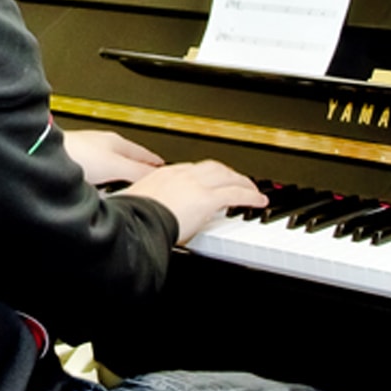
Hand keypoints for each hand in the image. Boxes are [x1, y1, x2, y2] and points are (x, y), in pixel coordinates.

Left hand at [61, 129, 162, 186]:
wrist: (41, 155)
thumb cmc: (74, 154)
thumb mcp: (115, 166)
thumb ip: (137, 172)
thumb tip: (158, 178)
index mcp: (116, 142)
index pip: (144, 153)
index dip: (156, 163)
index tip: (166, 169)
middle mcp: (101, 147)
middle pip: (127, 163)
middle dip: (136, 174)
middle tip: (147, 185)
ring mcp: (87, 156)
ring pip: (110, 171)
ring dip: (116, 182)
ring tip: (121, 193)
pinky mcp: (74, 167)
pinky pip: (95, 179)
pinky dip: (100, 187)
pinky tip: (97, 196)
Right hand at [115, 159, 265, 244]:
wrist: (135, 223)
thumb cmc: (132, 219)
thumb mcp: (139, 206)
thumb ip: (151, 205)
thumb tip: (154, 215)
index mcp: (163, 175)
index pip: (191, 169)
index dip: (206, 174)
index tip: (212, 180)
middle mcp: (181, 174)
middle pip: (213, 167)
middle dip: (228, 173)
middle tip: (237, 180)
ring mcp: (195, 185)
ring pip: (227, 176)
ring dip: (242, 181)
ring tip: (251, 189)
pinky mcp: (207, 199)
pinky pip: (236, 194)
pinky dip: (250, 196)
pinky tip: (258, 200)